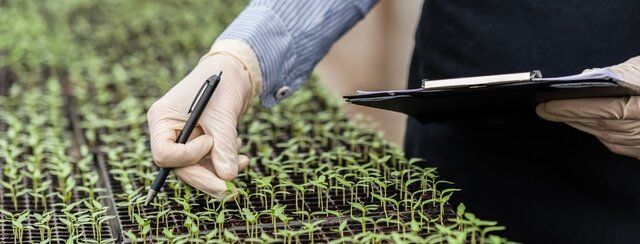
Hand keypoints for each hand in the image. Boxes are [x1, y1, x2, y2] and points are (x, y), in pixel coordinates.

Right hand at [147, 53, 254, 196]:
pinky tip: (242, 156)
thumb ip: (224, 146)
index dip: (187, 156)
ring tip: (243, 159)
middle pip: (180, 167)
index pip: (164, 153)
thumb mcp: (223, 115)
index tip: (210, 142)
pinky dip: (225, 163)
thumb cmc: (223, 85)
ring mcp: (183, 139)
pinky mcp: (199, 143)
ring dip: (220, 170)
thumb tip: (228, 178)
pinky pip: (207, 163)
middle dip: (207, 178)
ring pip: (196, 169)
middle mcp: (168, 132)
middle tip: (230, 190)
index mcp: (162, 120)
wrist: (234, 73)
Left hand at [536, 56, 639, 157]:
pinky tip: (584, 124)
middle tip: (543, 109)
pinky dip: (597, 132)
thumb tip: (587, 76)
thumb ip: (619, 73)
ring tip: (557, 114)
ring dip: (579, 125)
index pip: (600, 110)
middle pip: (597, 125)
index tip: (546, 105)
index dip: (571, 109)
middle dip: (567, 117)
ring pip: (603, 135)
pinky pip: (615, 143)